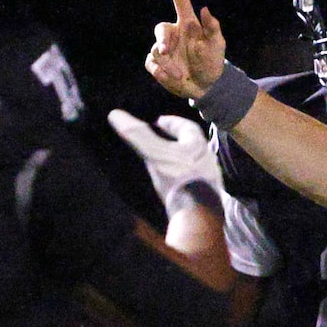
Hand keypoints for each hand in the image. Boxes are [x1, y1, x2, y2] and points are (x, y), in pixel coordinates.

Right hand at [108, 108, 223, 214]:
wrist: (197, 213)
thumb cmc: (177, 178)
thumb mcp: (154, 153)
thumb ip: (137, 135)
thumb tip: (115, 114)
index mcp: (197, 144)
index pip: (187, 127)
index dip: (172, 122)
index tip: (159, 122)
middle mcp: (208, 159)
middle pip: (193, 144)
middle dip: (177, 140)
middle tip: (163, 139)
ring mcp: (210, 178)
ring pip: (195, 162)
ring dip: (181, 158)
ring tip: (166, 160)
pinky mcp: (208, 195)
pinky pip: (196, 179)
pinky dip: (185, 175)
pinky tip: (176, 182)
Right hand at [147, 0, 228, 102]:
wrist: (206, 86)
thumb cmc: (212, 62)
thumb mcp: (217, 45)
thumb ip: (212, 28)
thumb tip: (205, 9)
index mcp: (188, 24)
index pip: (180, 0)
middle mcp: (174, 34)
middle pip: (160, 29)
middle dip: (162, 40)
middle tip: (165, 51)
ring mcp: (164, 49)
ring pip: (156, 50)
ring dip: (168, 64)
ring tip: (182, 75)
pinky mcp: (158, 63)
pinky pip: (152, 63)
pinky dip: (161, 72)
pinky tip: (173, 78)